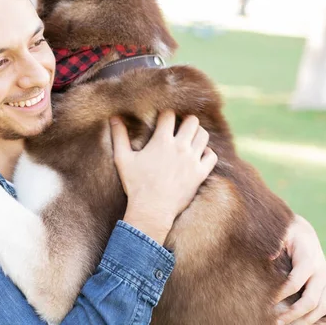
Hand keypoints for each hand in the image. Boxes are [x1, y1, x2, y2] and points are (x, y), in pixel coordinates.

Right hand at [110, 110, 217, 244]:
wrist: (151, 210)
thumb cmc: (136, 185)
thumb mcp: (123, 159)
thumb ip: (119, 136)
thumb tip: (114, 117)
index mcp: (161, 141)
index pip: (169, 115)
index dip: (165, 114)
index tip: (162, 119)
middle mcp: (180, 147)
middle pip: (192, 121)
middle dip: (185, 120)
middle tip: (178, 126)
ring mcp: (192, 160)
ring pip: (203, 135)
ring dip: (196, 133)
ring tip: (188, 138)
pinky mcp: (200, 174)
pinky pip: (211, 155)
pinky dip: (207, 152)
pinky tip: (197, 154)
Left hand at [274, 215, 325, 324]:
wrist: (305, 234)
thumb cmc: (288, 234)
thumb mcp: (281, 233)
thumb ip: (275, 244)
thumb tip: (269, 258)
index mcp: (309, 259)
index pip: (295, 282)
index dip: (281, 294)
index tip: (267, 303)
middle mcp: (323, 272)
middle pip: (311, 301)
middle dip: (293, 314)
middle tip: (275, 321)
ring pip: (322, 308)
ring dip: (304, 320)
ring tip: (285, 324)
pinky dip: (317, 319)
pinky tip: (301, 323)